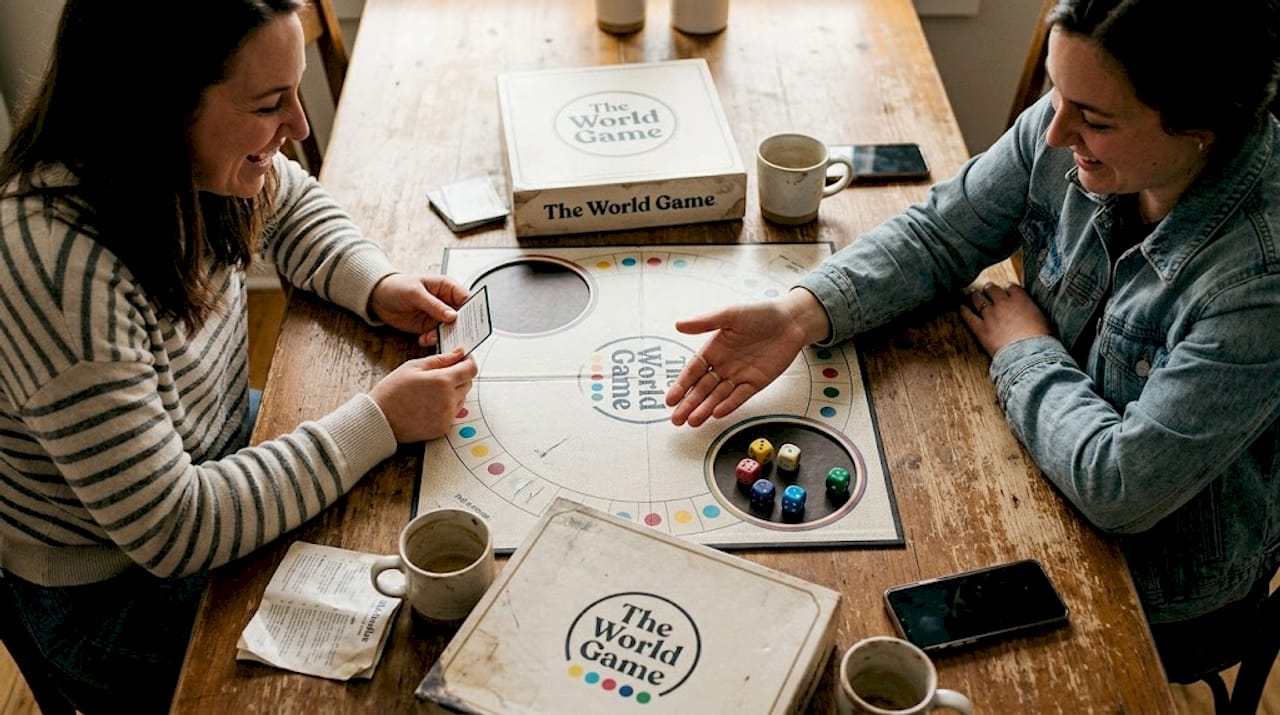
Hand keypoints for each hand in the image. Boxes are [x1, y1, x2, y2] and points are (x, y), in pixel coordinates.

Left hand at [367, 274, 470, 346]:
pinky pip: (438, 336)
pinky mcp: (430, 327)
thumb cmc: (398, 286)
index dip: (472, 310)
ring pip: (451, 329)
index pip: (467, 298)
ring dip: (445, 336)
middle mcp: (446, 302)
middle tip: (456, 335)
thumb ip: (435, 305)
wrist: (379, 298)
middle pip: (463, 317)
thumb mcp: (416, 293)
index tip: (472, 321)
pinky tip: (423, 339)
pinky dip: (433, 340)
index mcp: (447, 287)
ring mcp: (439, 316)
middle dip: (460, 327)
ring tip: (431, 337)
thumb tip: (453, 316)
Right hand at [369, 348, 477, 441]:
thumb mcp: (414, 366)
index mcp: (443, 381)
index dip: (468, 362)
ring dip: (453, 392)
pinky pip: (453, 413)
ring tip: (431, 391)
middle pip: (468, 383)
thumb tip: (460, 352)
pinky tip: (429, 404)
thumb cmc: (392, 391)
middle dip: (459, 376)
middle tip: (440, 375)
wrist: (379, 419)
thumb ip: (441, 359)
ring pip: (462, 398)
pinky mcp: (443, 428)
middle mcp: (449, 400)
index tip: (463, 359)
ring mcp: (447, 416)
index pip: (471, 369)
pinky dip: (447, 406)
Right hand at [665, 289, 829, 426]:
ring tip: (692, 421)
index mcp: (713, 349)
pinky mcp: (756, 383)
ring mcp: (739, 376)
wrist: (791, 321)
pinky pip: (739, 396)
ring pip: (718, 396)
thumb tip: (679, 324)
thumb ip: (705, 322)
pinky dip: (728, 405)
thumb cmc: (760, 314)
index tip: (670, 399)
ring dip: (705, 409)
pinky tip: (716, 413)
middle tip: (676, 419)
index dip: (681, 385)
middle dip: (689, 404)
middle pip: (702, 389)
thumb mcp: (730, 314)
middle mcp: (723, 365)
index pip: (693, 371)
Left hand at [959, 282, 1051, 355]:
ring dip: (975, 295)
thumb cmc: (1041, 340)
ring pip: (979, 300)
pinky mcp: (981, 329)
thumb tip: (1029, 313)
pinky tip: (962, 307)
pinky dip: (964, 311)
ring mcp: (990, 315)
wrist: (1030, 354)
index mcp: (1021, 300)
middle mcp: (1003, 304)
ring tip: (973, 293)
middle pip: (993, 290)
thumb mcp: (1042, 319)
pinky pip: (969, 317)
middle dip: (990, 289)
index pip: (1012, 288)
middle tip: (987, 288)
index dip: (1008, 288)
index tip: (1007, 289)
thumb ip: (1032, 311)